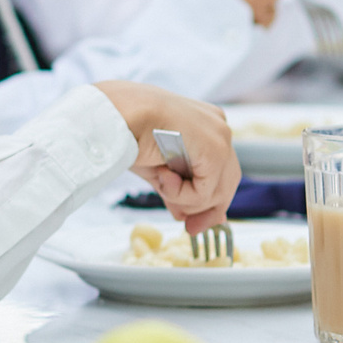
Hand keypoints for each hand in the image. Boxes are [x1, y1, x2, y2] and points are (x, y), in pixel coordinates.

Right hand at [94, 84, 238, 231]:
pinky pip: (206, 191)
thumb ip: (179, 191)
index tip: (193, 225)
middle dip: (204, 209)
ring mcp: (220, 136)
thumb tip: (189, 218)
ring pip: (217, 190)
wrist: (116, 115)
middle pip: (226, 183)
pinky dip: (182, 194)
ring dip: (185, 199)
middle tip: (189, 228)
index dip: (207, 203)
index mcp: (206, 128)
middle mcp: (218, 128)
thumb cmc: (129, 133)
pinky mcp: (215, 149)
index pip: (219, 173)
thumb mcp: (159, 170)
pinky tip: (163, 176)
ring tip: (161, 181)